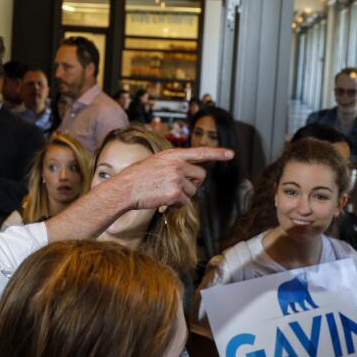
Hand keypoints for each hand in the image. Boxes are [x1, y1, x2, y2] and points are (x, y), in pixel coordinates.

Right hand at [117, 147, 232, 209]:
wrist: (125, 188)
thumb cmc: (138, 177)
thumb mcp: (157, 161)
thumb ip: (175, 163)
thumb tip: (194, 171)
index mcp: (173, 154)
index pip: (200, 152)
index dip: (217, 153)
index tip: (231, 153)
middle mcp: (177, 164)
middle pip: (201, 176)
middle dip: (194, 183)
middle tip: (178, 186)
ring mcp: (177, 178)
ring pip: (193, 191)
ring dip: (182, 195)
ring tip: (163, 192)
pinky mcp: (175, 193)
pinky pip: (185, 202)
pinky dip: (175, 205)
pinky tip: (162, 200)